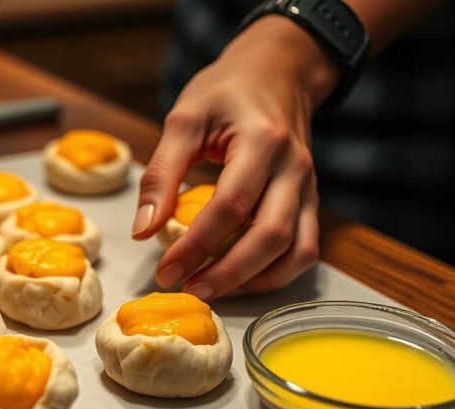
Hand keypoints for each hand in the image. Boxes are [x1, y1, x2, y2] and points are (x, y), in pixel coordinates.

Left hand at [131, 16, 339, 299]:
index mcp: (261, 141)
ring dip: (254, 281)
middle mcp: (294, 167)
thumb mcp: (184, 119)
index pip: (230, 205)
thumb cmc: (226, 92)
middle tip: (187, 288)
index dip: (196, 245)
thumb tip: (144, 231)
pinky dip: (275, 274)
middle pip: (271, 236)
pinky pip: (304, 250)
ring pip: (296, 251)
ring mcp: (309, 186)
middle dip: (227, 272)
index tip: (165, 271)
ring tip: (210, 290)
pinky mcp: (311, 201)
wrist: (277, 72)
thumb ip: (162, 173)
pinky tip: (239, 281)